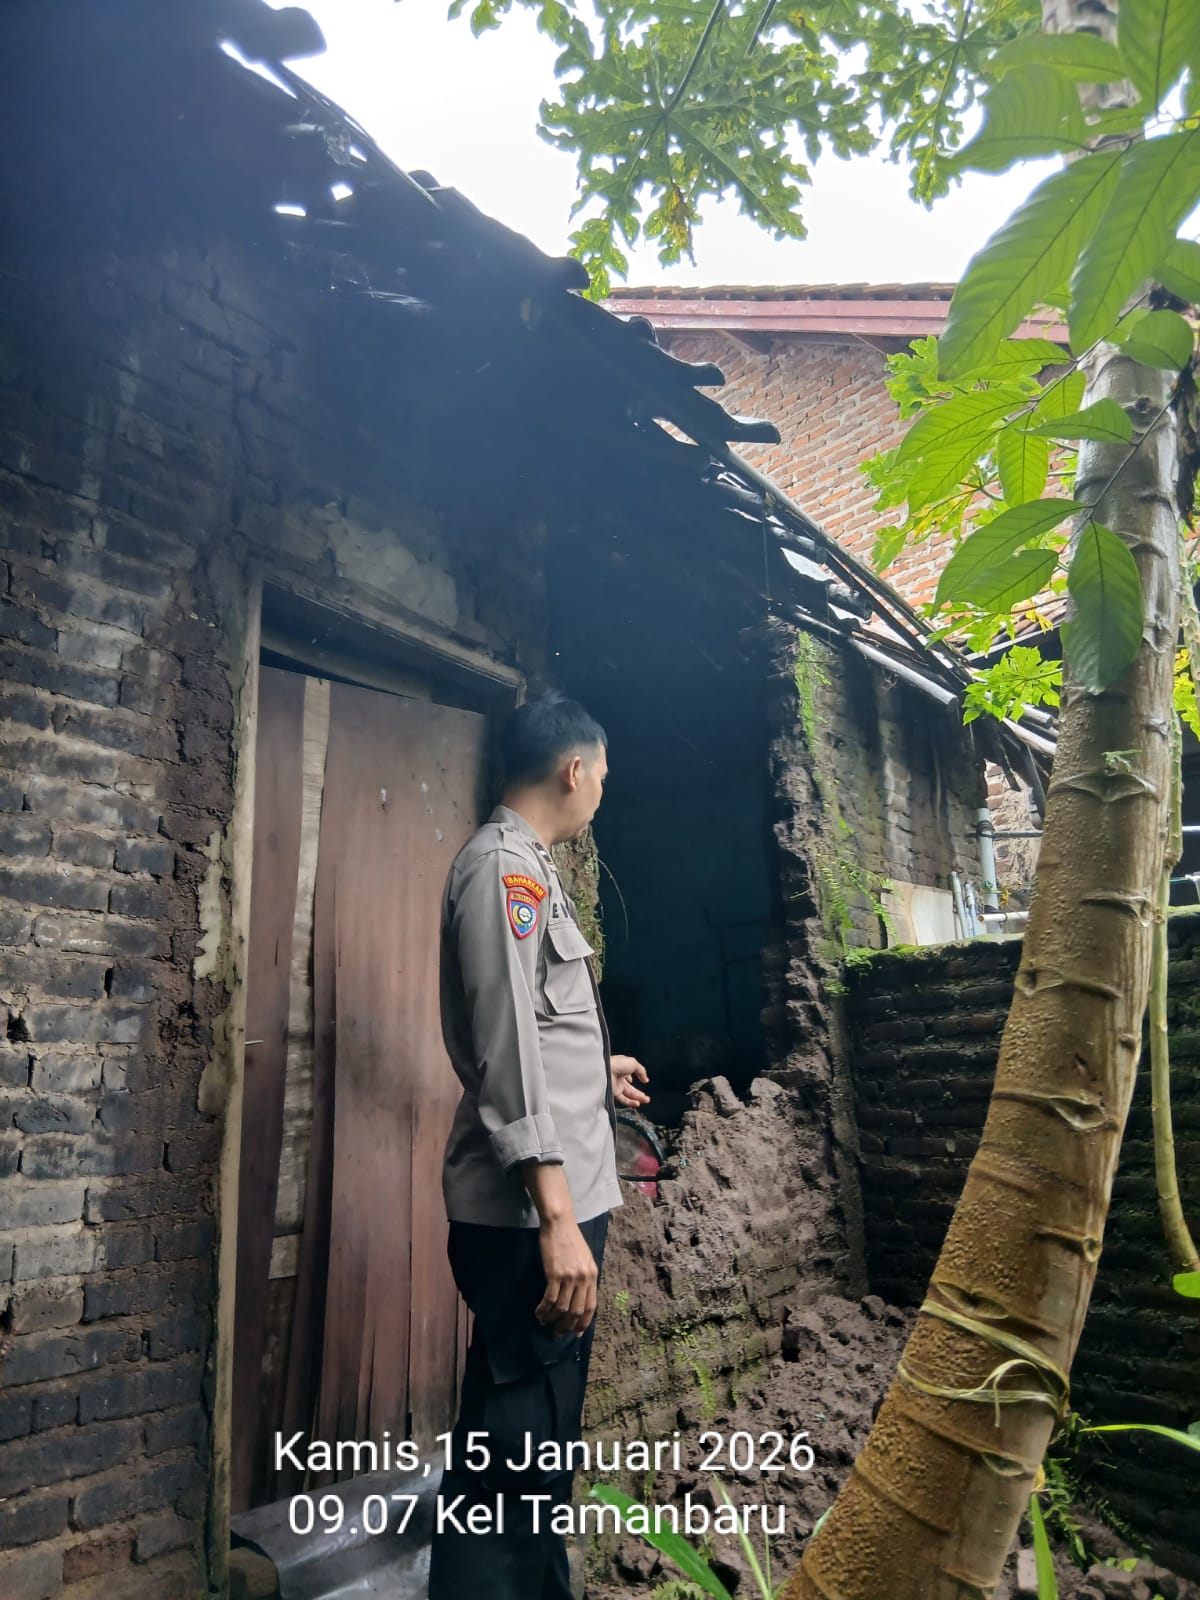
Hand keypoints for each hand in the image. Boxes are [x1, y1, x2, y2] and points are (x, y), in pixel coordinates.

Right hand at [536, 1215, 598, 1334]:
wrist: (559, 1223)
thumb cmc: (571, 1239)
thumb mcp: (585, 1258)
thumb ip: (585, 1277)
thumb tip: (580, 1296)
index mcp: (592, 1275)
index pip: (591, 1306)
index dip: (583, 1322)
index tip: (576, 1332)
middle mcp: (584, 1278)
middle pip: (577, 1311)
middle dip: (567, 1325)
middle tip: (558, 1332)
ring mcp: (570, 1277)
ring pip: (562, 1308)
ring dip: (553, 1319)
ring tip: (545, 1323)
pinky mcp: (555, 1274)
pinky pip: (550, 1299)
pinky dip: (543, 1310)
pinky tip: (538, 1313)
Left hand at [611, 1053, 649, 1108]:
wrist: (606, 1070)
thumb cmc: (617, 1064)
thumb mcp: (634, 1064)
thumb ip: (642, 1071)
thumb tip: (646, 1079)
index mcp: (622, 1068)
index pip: (628, 1075)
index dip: (635, 1077)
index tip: (643, 1081)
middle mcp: (618, 1078)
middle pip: (630, 1088)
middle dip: (639, 1093)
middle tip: (646, 1097)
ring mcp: (616, 1086)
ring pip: (628, 1094)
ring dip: (638, 1098)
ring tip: (646, 1100)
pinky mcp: (613, 1093)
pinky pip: (623, 1099)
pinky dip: (630, 1102)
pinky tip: (637, 1103)